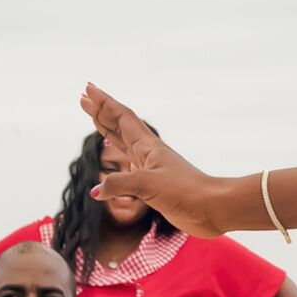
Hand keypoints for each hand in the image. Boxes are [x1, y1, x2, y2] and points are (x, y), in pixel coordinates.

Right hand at [79, 84, 231, 235]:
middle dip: (102, 112)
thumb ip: (119, 185)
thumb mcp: (147, 185)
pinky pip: (128, 163)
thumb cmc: (184, 191)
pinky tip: (114, 157)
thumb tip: (95, 191)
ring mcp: (151, 167)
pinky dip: (117, 156)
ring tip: (95, 118)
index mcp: (147, 147)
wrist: (211, 207)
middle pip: (120, 125)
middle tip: (84, 98)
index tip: (88, 89)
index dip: (104, 103)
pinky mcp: (153, 183)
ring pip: (124, 142)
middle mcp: (148, 153)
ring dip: (108, 128)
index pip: (121, 118)